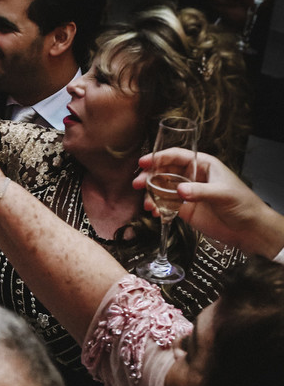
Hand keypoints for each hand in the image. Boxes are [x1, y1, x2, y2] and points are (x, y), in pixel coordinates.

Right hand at [134, 149, 283, 256]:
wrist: (248, 229)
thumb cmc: (243, 204)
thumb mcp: (222, 194)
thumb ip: (200, 191)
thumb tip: (179, 190)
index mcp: (203, 165)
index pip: (177, 156)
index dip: (159, 157)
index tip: (144, 162)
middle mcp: (192, 177)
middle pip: (164, 171)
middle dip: (149, 177)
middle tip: (138, 184)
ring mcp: (187, 193)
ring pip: (162, 188)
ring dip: (151, 194)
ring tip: (147, 203)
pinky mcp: (184, 208)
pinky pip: (165, 204)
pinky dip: (157, 207)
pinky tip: (155, 212)